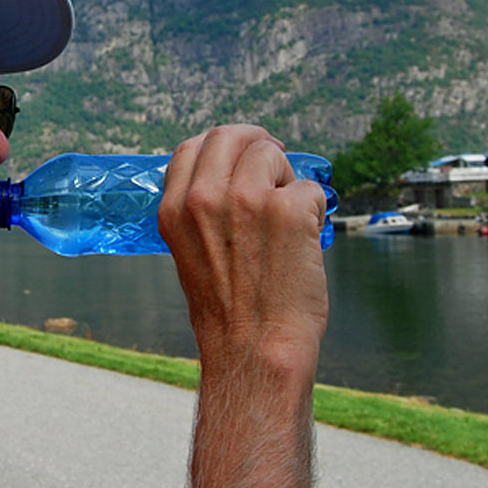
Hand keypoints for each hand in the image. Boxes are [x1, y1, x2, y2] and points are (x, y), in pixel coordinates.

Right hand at [157, 125, 329, 380]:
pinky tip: (304, 243)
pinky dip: (313, 212)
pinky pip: (309, 188)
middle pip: (231, 135)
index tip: (242, 157)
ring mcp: (248, 200)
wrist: (254, 352)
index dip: (223, 148)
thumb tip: (234, 177)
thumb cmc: (228, 314)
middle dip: (257, 144)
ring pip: (273, 154)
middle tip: (276, 165)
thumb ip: (202, 211)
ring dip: (287, 179)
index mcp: (175, 209)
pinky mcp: (289, 210)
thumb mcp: (190, 254)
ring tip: (289, 219)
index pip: (193, 147)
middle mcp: (205, 198)